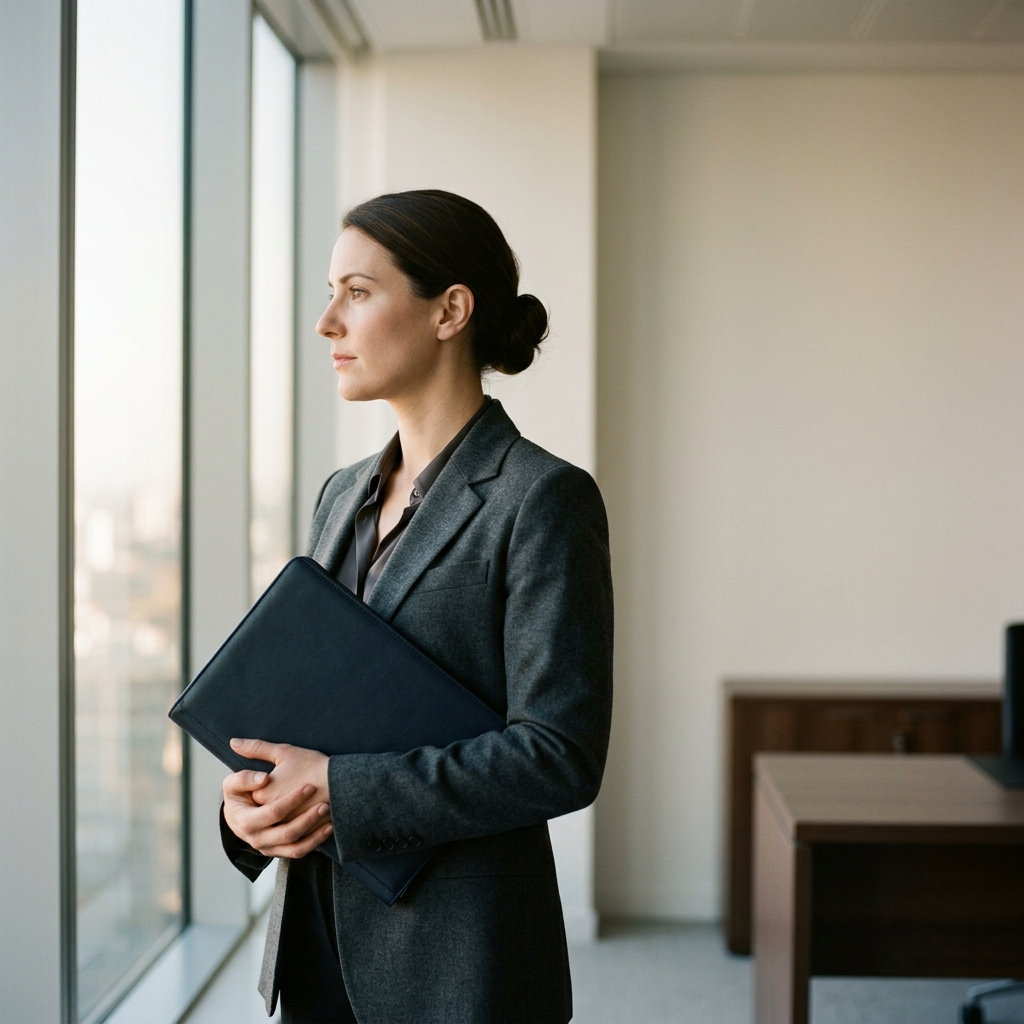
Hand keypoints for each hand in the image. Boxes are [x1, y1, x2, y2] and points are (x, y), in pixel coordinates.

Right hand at [222, 739, 331, 858]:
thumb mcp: (232, 783)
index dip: (292, 800)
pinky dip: (315, 842)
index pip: (273, 813)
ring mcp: (269, 848)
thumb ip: (244, 778)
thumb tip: (263, 779)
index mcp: (246, 822)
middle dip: (308, 818)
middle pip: (287, 833)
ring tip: (330, 817)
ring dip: (315, 834)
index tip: (309, 786)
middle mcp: (257, 839)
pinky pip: (299, 851)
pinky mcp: (279, 851)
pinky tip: (328, 827)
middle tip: (325, 803)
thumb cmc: (238, 794)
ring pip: (295, 848)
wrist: (238, 813)